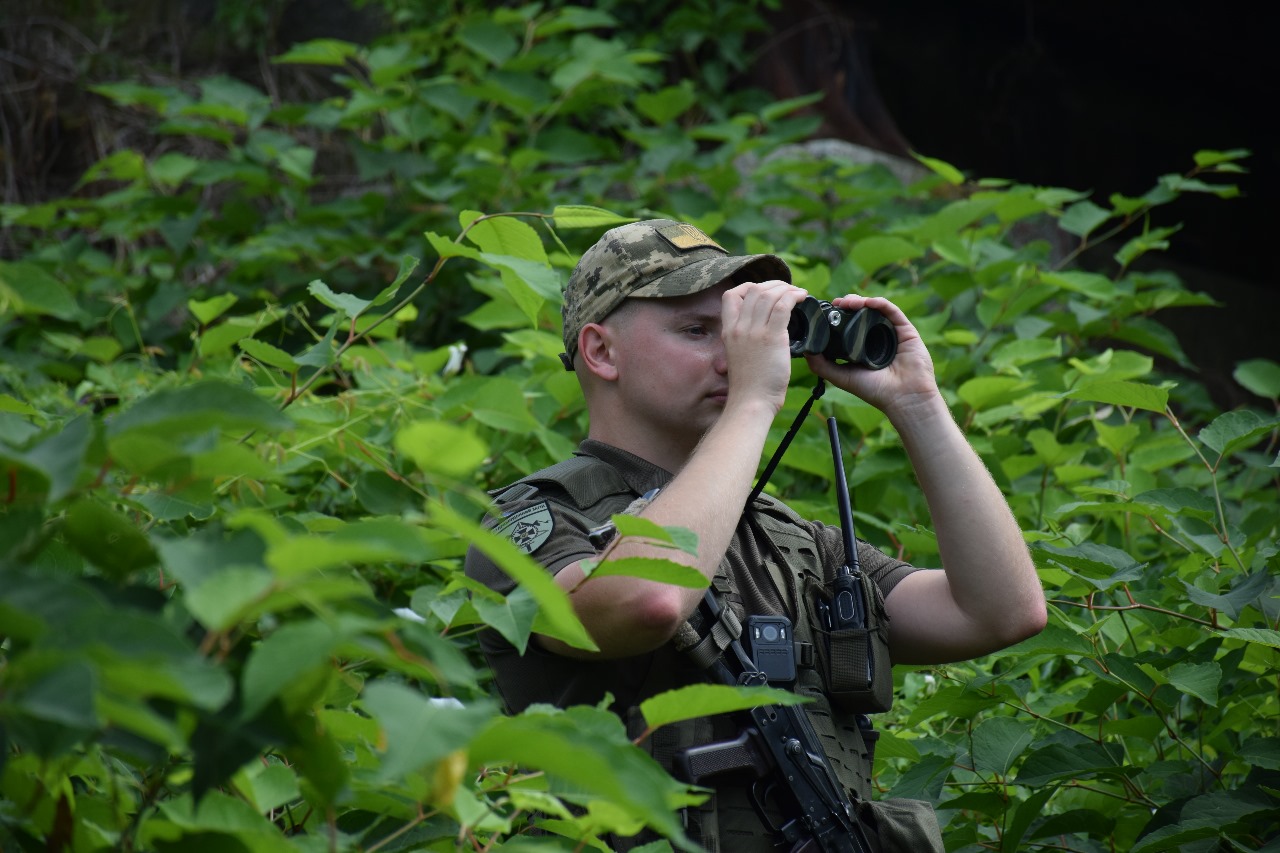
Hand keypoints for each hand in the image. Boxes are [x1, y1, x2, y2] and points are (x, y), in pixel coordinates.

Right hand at [722, 280, 808, 414]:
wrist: (751, 401)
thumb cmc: (749, 385)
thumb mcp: (738, 356)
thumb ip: (746, 340)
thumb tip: (764, 329)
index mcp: (728, 331)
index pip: (730, 295)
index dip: (749, 286)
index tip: (764, 291)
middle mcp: (739, 327)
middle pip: (753, 289)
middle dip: (773, 284)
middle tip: (788, 290)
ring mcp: (754, 332)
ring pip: (769, 294)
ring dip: (787, 288)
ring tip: (798, 293)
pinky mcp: (771, 338)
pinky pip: (783, 305)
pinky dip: (795, 296)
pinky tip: (803, 297)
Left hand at [804, 295, 938, 419]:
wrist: (903, 398)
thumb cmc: (875, 391)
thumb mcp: (842, 377)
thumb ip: (822, 365)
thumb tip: (804, 350)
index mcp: (863, 347)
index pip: (850, 324)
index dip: (838, 316)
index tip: (826, 311)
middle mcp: (878, 338)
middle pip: (861, 313)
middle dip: (847, 305)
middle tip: (835, 303)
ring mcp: (892, 332)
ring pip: (875, 308)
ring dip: (860, 301)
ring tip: (847, 302)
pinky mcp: (906, 330)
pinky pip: (892, 310)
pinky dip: (878, 303)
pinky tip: (866, 302)